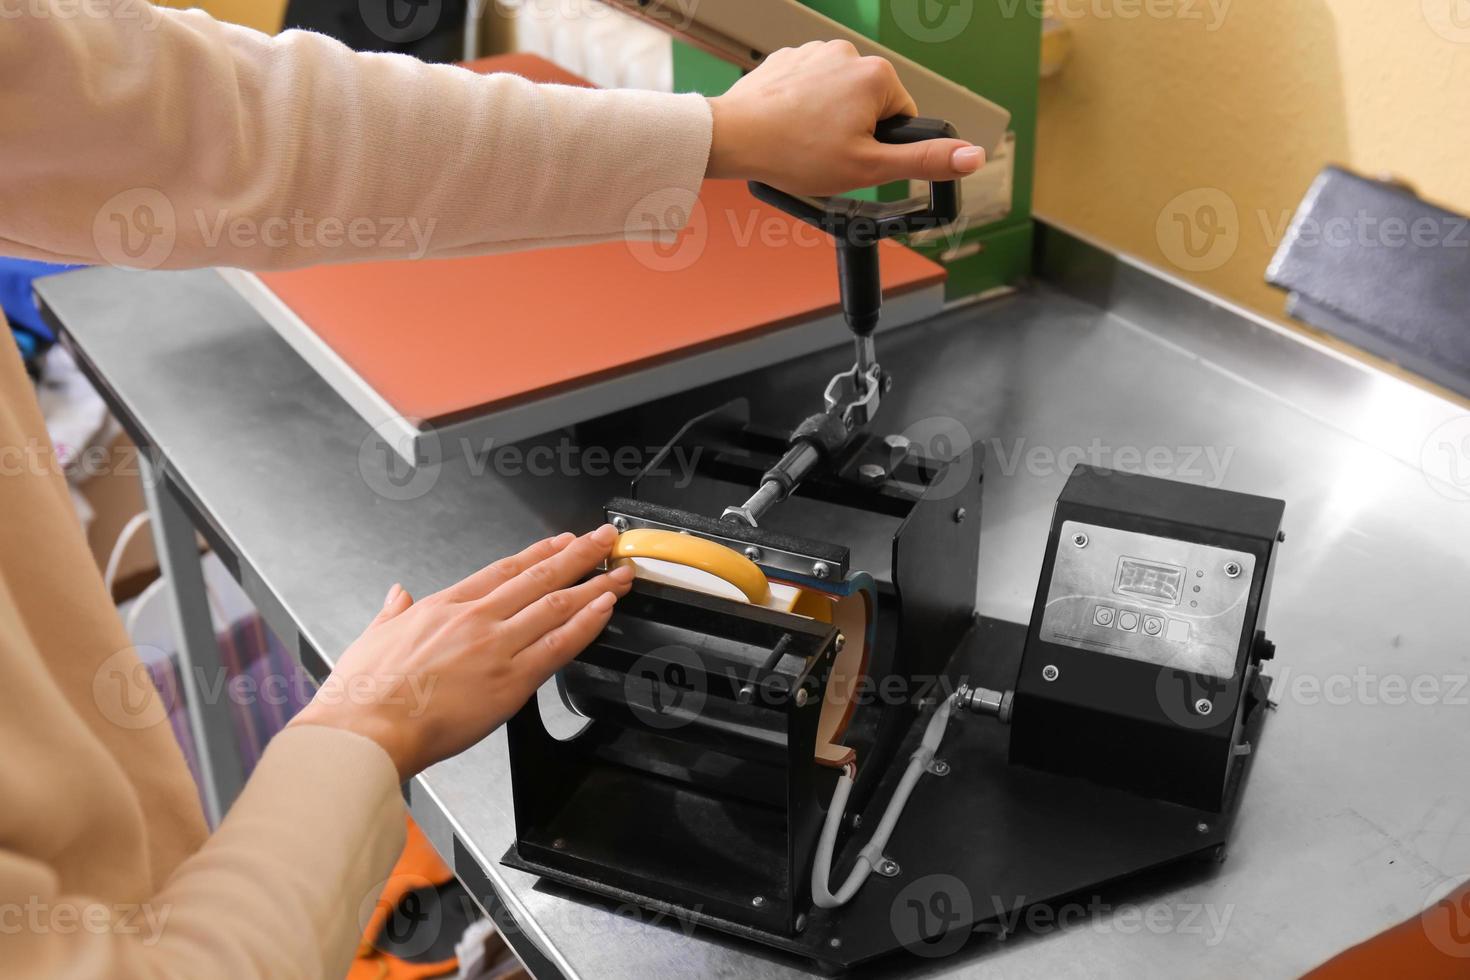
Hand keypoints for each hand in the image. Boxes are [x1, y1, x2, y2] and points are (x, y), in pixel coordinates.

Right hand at [289, 525, 632, 778]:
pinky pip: (559, 645)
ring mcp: (496, 646)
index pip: (503, 570)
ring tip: (618, 573)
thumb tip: (397, 594)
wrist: (367, 728)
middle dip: (578, 556)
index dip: (539, 554)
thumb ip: (392, 612)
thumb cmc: (365, 694)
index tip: (561, 543)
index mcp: (444, 606)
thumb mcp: (373, 636)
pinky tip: (605, 609)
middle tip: (605, 540)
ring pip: (557, 606)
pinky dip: (587, 623)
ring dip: (593, 586)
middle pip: (539, 577)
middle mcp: (476, 618)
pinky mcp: (511, 680)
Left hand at [705, 40, 983, 196]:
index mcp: (876, 76)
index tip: (854, 157)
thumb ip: (924, 160)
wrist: (734, 137)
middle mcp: (848, 53)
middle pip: (870, 105)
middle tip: (826, 153)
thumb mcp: (869, 168)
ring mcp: (815, 52)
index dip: (881, 146)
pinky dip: (802, 108)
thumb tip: (972, 156)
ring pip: (838, 98)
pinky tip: (788, 126)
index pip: (901, 117)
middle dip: (854, 132)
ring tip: (804, 141)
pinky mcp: (788, 58)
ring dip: (828, 120)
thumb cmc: (795, 153)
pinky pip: (809, 88)